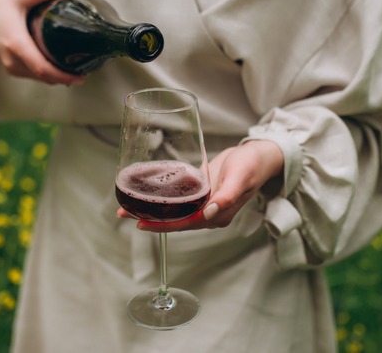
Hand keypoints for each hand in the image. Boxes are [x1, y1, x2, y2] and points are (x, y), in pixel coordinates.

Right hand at [0, 0, 83, 85]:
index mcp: (16, 44)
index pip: (42, 68)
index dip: (63, 76)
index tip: (80, 77)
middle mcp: (12, 59)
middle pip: (43, 77)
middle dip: (64, 78)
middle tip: (84, 74)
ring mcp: (9, 66)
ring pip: (38, 78)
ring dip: (56, 78)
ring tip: (75, 72)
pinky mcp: (9, 67)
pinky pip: (31, 76)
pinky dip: (46, 75)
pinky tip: (59, 70)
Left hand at [117, 139, 283, 231]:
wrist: (259, 156)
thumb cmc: (251, 165)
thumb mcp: (240, 178)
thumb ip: (226, 196)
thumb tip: (209, 214)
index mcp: (217, 215)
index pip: (185, 224)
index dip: (162, 225)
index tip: (140, 222)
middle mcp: (209, 214)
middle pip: (175, 220)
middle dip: (150, 218)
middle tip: (122, 211)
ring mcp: (204, 205)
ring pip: (174, 211)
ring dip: (153, 209)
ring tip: (128, 205)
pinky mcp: (201, 194)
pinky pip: (179, 201)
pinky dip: (163, 199)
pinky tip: (148, 194)